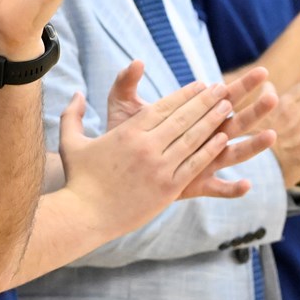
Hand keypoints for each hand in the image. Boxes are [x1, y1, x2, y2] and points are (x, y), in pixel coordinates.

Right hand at [57, 73, 276, 235]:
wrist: (84, 215)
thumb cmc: (78, 178)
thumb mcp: (71, 141)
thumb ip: (73, 114)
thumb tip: (77, 93)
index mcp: (128, 133)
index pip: (163, 107)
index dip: (184, 95)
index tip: (201, 85)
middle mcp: (146, 147)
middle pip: (182, 119)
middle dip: (205, 102)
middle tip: (224, 89)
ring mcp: (159, 168)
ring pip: (192, 139)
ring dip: (213, 122)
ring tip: (228, 109)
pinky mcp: (167, 189)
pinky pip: (194, 165)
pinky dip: (210, 150)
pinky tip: (223, 140)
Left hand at [105, 64, 279, 195]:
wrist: (116, 168)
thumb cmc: (125, 134)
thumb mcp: (124, 107)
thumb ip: (127, 83)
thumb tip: (136, 60)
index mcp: (195, 117)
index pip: (223, 97)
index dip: (242, 86)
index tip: (261, 73)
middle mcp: (205, 139)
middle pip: (237, 122)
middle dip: (256, 110)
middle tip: (273, 96)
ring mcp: (203, 163)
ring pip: (234, 154)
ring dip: (253, 146)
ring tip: (271, 135)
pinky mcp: (195, 185)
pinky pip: (218, 189)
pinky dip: (232, 189)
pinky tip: (246, 186)